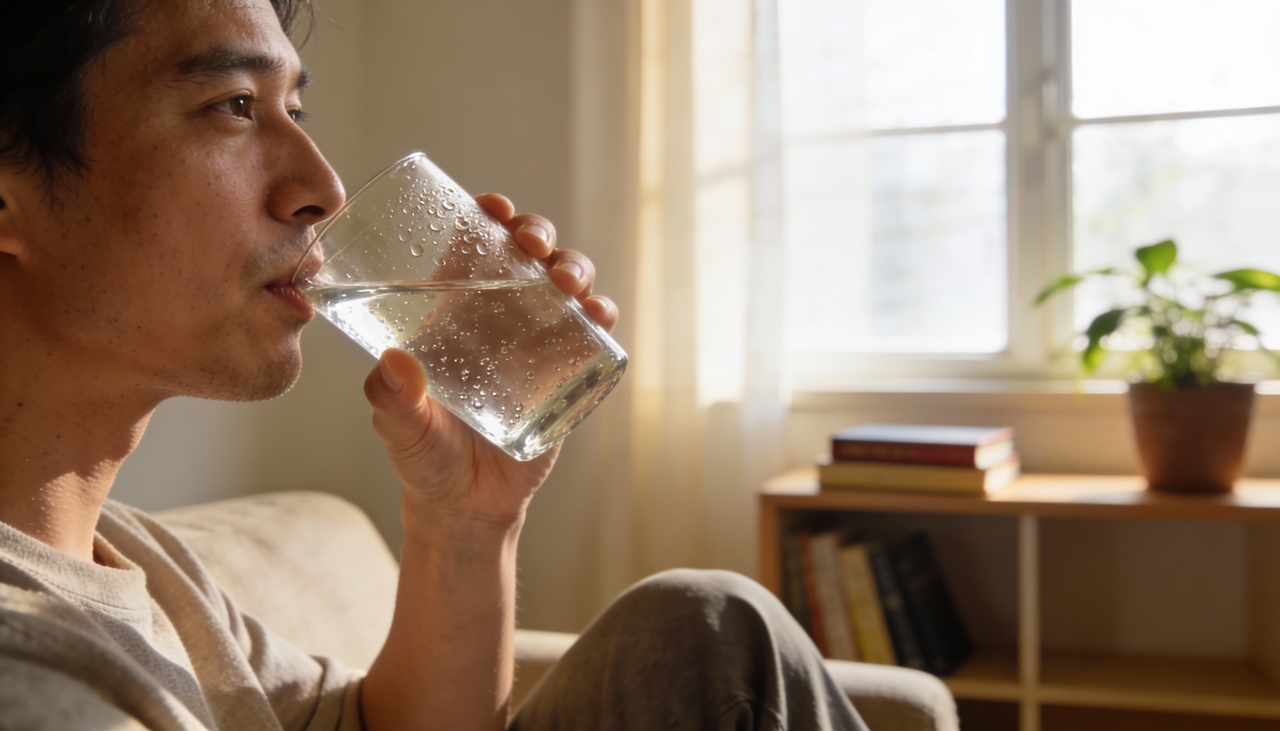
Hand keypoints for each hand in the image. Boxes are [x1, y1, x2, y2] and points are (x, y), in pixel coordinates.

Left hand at [362, 194, 617, 526]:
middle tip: (532, 243)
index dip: (487, 217)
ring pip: (566, 286)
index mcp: (456, 312)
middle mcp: (501, 318)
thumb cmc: (424, 456)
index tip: (492, 206)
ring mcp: (539, 343)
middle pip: (528, 255)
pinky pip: (592, 335)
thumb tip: (395, 365)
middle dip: (537, 234)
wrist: (466, 505)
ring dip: (574, 269)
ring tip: (566, 282)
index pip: (474, 246)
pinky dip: (601, 317)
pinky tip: (597, 314)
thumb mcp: (399, 426)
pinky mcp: (567, 375)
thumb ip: (392, 399)